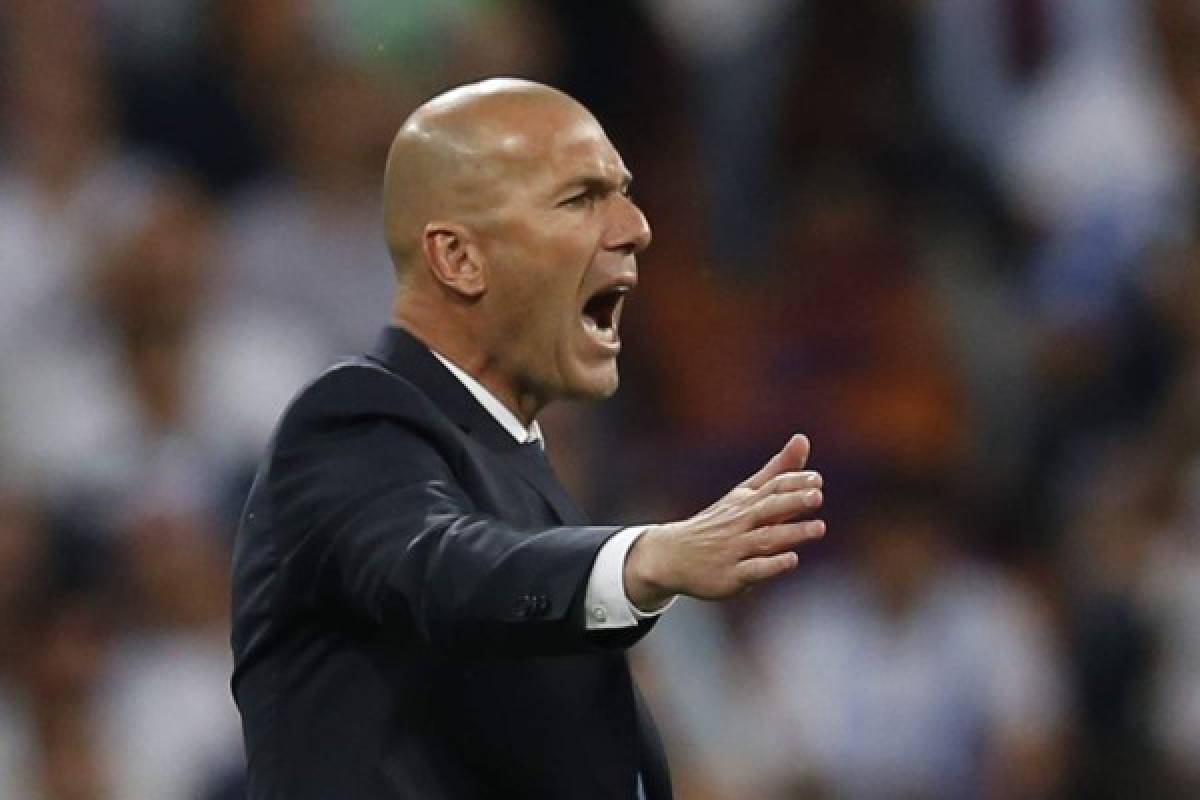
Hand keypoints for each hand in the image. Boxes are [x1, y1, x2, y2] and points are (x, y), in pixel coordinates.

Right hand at [624, 434, 824, 608]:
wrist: (673, 555)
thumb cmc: (719, 522)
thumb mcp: (745, 493)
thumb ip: (778, 470)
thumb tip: (803, 438)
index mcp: (746, 502)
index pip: (772, 488)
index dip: (794, 483)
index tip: (816, 480)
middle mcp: (740, 523)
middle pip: (769, 509)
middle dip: (792, 502)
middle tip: (817, 496)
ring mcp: (735, 549)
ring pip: (765, 539)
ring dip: (791, 533)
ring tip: (819, 528)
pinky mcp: (731, 576)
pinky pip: (753, 570)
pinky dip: (771, 565)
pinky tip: (791, 560)